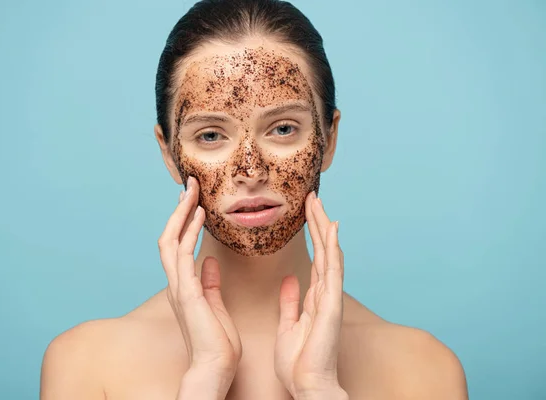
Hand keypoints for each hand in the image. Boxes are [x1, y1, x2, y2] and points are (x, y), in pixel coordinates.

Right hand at [158, 176, 241, 386]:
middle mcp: (176, 283)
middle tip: (190, 186)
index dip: (184, 222)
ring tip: (192, 191)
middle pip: (170, 237)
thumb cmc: (217, 342)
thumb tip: (210, 263)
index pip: (178, 245)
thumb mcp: (215, 305)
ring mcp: (179, 287)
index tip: (194, 202)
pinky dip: (189, 232)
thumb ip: (210, 283)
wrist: (215, 368)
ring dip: (181, 213)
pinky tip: (200, 215)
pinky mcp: (186, 292)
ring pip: (171, 240)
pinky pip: (184, 254)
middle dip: (179, 210)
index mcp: (183, 286)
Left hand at [274, 192, 346, 397]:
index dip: (311, 235)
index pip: (314, 258)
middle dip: (317, 223)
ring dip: (323, 227)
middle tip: (311, 197)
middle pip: (323, 250)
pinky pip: (332, 270)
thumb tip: (291, 280)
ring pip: (329, 253)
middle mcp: (325, 293)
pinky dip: (332, 247)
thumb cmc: (299, 361)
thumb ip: (291, 302)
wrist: (307, 384)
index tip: (305, 213)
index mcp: (314, 297)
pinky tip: (331, 228)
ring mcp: (330, 297)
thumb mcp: (289, 324)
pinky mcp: (330, 304)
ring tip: (317, 203)